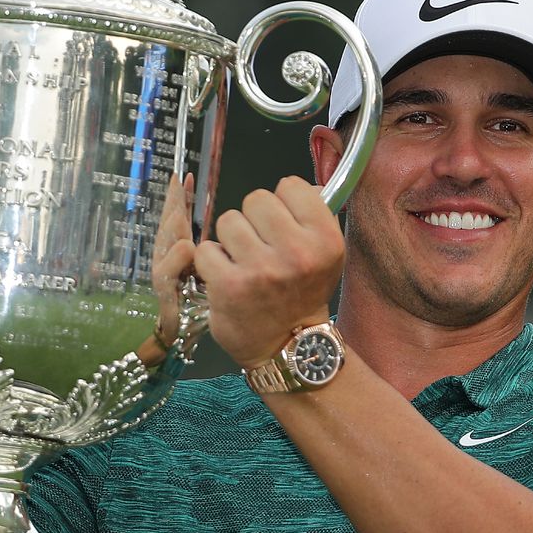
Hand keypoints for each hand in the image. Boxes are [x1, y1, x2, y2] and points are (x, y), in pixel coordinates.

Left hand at [193, 175, 341, 366]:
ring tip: (243, 262)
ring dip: (231, 240)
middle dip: (253, 220)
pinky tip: (227, 277)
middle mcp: (297, 253)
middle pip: (256, 199)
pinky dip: (212, 262)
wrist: (287, 347)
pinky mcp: (229, 286)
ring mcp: (261, 270)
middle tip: (260, 247)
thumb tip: (297, 185)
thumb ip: (315, 216)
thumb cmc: (302, 294)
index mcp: (325, 240)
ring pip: (228, 220)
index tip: (283, 226)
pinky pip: (206, 249)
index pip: (291, 186)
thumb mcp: (326, 255)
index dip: (282, 204)